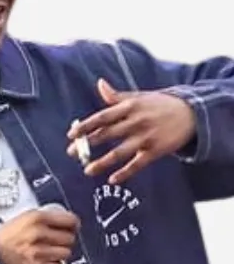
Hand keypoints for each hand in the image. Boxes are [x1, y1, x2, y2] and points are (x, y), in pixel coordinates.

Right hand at [0, 206, 79, 263]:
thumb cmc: (8, 236)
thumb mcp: (25, 217)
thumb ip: (47, 217)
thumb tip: (68, 221)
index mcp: (36, 218)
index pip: (70, 220)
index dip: (73, 224)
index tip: (72, 227)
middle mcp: (38, 234)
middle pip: (70, 238)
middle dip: (65, 240)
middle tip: (57, 241)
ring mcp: (38, 252)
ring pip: (66, 253)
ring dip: (60, 253)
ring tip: (49, 251)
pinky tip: (45, 261)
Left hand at [67, 78, 196, 185]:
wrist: (192, 113)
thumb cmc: (160, 104)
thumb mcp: (139, 97)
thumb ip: (117, 96)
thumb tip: (100, 84)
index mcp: (129, 107)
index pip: (102, 117)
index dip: (86, 126)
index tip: (71, 134)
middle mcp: (136, 121)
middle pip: (107, 135)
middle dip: (87, 145)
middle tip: (72, 153)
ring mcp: (146, 137)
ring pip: (119, 152)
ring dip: (102, 162)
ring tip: (87, 170)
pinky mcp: (155, 151)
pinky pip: (137, 164)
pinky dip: (124, 173)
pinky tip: (112, 179)